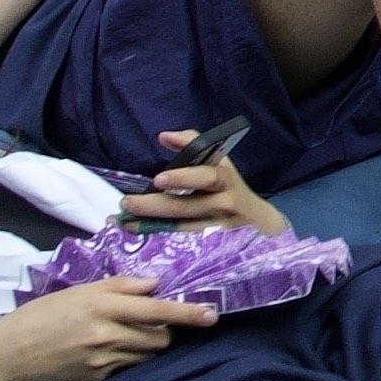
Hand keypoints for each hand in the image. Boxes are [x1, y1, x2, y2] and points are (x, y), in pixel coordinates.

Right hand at [0, 279, 213, 380]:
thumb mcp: (77, 291)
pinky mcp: (97, 379)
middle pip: (160, 336)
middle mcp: (106, 333)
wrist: (8, 356)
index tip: (211, 314)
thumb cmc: (41, 316)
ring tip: (127, 335)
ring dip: (149, 344)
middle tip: (154, 321)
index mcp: (101, 305)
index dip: (187, 313)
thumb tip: (154, 283)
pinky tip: (109, 350)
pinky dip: (129, 357)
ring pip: (147, 353)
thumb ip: (118, 286)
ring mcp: (102, 360)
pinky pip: (128, 367)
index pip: (157, 310)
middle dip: (165, 329)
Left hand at [128, 139, 286, 232]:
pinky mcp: (208, 244)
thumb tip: (164, 136)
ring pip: (180, 227)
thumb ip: (193, 143)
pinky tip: (136, 232)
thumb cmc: (228, 184)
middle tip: (127, 202)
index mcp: (224, 179)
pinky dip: (156, 235)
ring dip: (150, 223)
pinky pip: (180, 241)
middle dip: (154, 206)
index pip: (206, 177)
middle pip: (187, 207)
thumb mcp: (219, 161)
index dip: (184, 178)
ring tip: (124, 220)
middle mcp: (222, 204)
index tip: (159, 179)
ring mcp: (216, 227)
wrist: (255, 220)